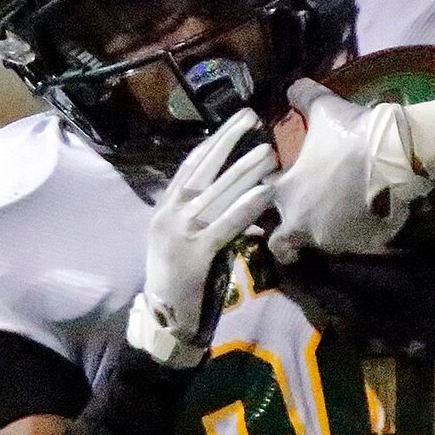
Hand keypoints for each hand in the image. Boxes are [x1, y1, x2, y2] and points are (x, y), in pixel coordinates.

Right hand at [128, 109, 277, 366]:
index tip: (237, 121)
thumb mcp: (189, 237)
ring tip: (269, 151)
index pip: (192, 165)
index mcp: (166, 207)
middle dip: (228, 141)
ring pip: (216, 193)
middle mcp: (170, 213)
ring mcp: (181, 232)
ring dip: (244, 171)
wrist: (165, 317)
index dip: (215, 141)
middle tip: (252, 117)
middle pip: (202, 170)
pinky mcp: (195, 254)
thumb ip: (207, 214)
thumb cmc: (181, 277)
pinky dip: (245, 207)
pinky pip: (225, 225)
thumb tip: (237, 189)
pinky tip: (264, 193)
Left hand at [268, 81, 424, 262]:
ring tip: (343, 215)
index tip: (283, 192)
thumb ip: (302, 97)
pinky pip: (355, 245)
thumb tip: (292, 87)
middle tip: (306, 218)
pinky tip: (367, 217)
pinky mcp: (363, 246)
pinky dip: (358, 234)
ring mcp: (334, 239)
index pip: (260, 207)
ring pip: (322, 243)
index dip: (271, 199)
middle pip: (286, 242)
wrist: (396, 155)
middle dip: (291, 233)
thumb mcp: (324, 108)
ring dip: (327, 232)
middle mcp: (303, 224)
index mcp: (285, 194)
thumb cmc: (351, 133)